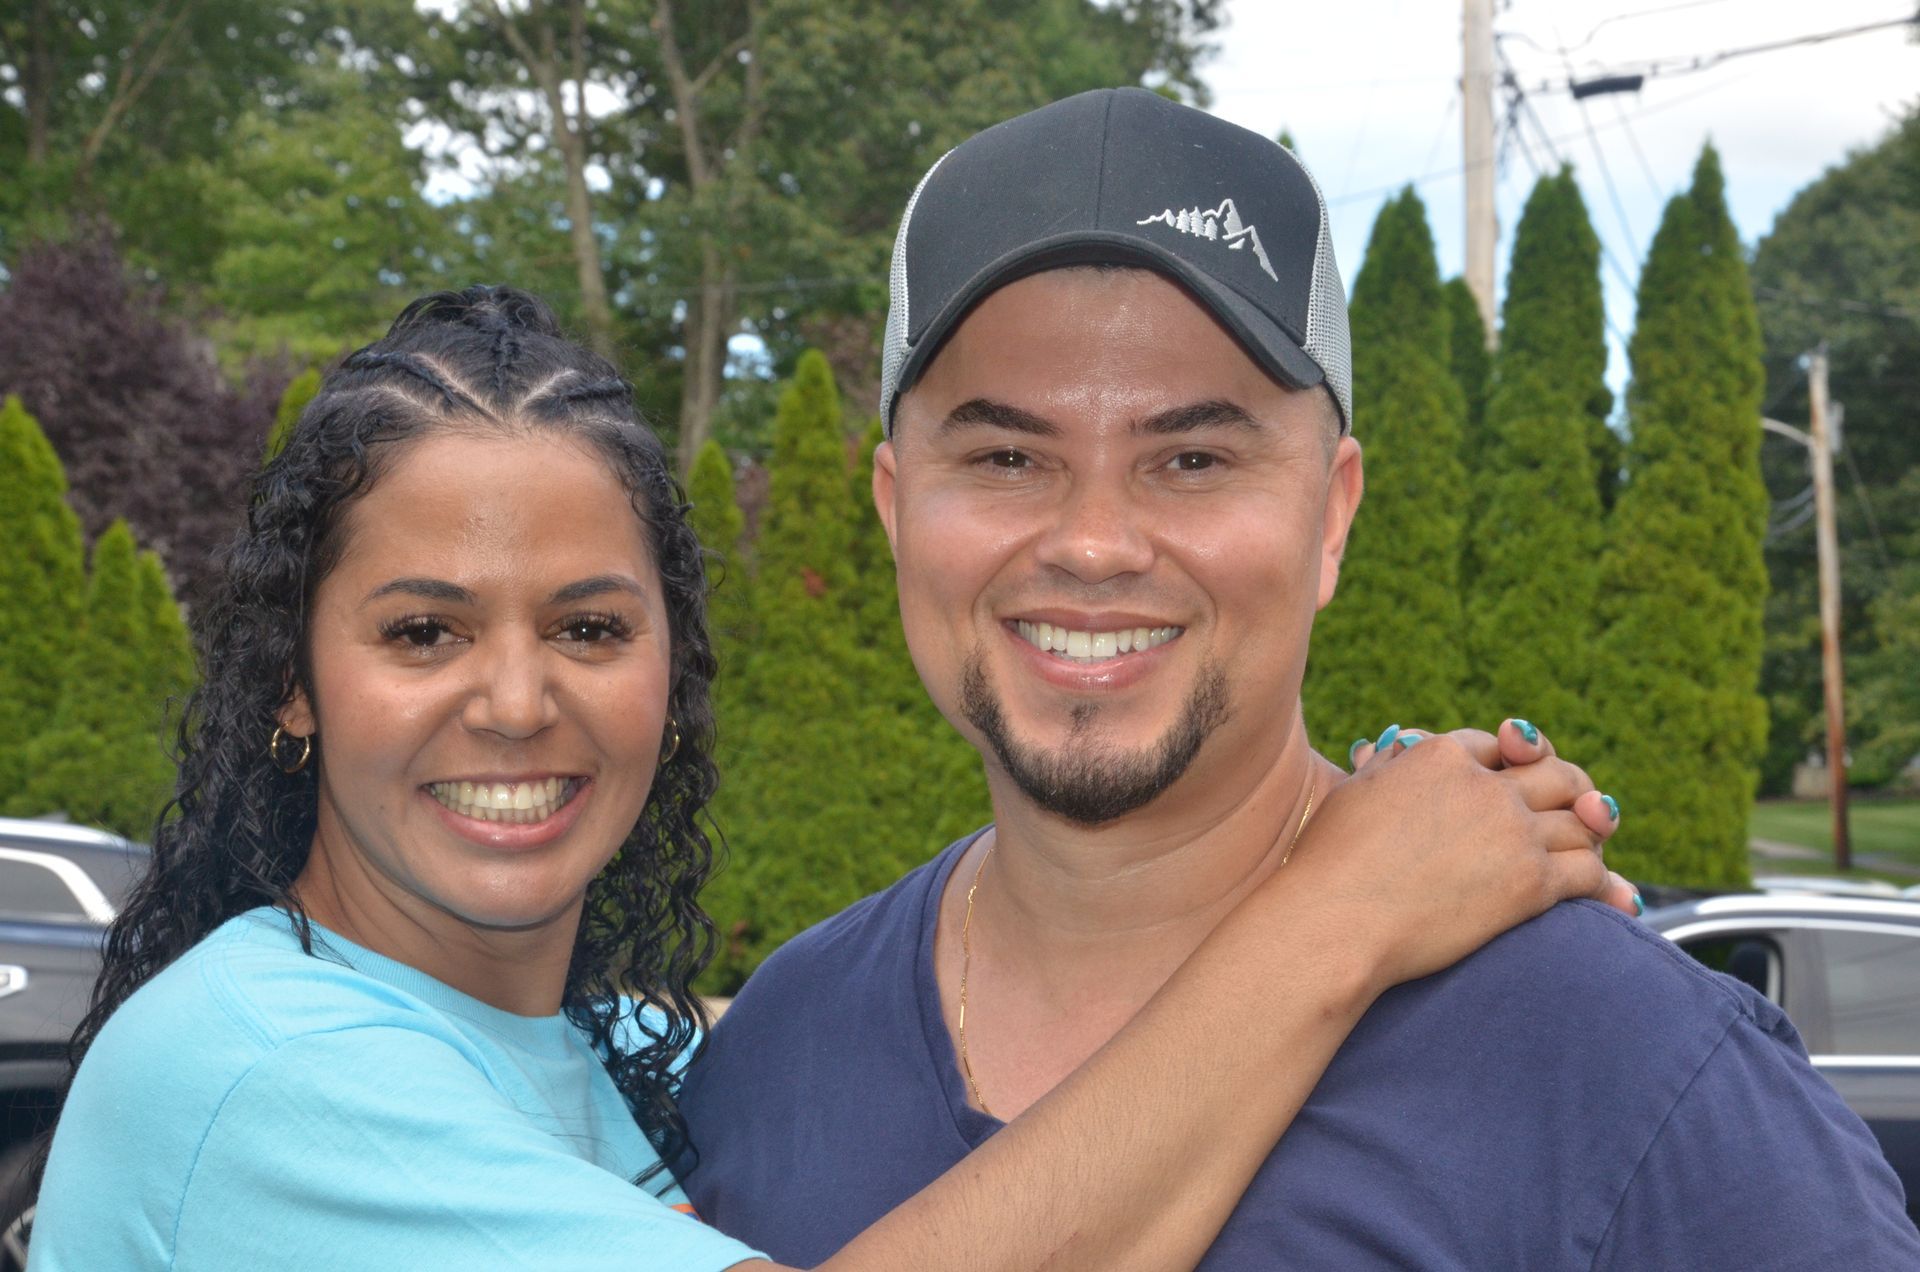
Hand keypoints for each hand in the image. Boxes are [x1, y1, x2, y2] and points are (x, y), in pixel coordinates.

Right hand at [1286, 720, 1627, 994]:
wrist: (1336, 922)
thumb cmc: (1328, 863)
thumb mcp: (1354, 793)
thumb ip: (1387, 766)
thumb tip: (1394, 745)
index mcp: (1439, 755)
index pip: (1492, 744)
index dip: (1506, 759)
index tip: (1511, 777)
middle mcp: (1484, 786)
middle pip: (1554, 772)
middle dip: (1570, 788)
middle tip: (1577, 808)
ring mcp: (1512, 832)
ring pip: (1581, 820)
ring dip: (1589, 837)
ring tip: (1587, 854)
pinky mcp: (1530, 882)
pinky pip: (1589, 871)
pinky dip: (1604, 884)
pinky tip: (1605, 898)